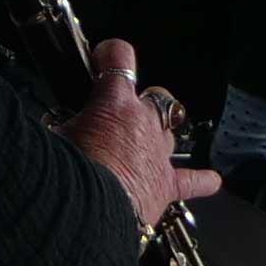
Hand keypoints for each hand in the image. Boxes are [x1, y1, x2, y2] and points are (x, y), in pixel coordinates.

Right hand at [60, 35, 213, 235]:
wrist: (87, 212)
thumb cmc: (67, 173)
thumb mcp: (54, 137)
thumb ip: (61, 126)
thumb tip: (56, 129)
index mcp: (114, 103)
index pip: (119, 58)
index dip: (111, 54)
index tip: (102, 58)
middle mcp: (143, 122)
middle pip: (156, 96)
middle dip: (142, 99)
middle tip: (121, 110)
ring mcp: (158, 153)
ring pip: (171, 130)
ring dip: (159, 133)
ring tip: (143, 141)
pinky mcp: (166, 184)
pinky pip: (192, 180)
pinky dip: (202, 180)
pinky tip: (211, 180)